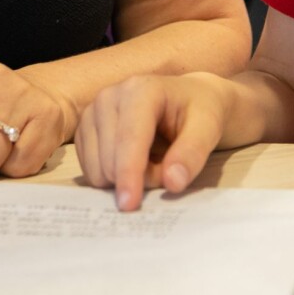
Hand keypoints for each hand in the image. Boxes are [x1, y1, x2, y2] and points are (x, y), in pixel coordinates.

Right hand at [76, 72, 237, 210]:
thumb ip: (193, 154)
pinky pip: (90, 170)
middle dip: (138, 178)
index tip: (130, 204)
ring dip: (124, 179)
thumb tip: (172, 182)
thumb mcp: (209, 128)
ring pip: (96, 168)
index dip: (128, 173)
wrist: (187, 98)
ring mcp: (92, 112)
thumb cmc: (199, 111)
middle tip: (166, 168)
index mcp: (141, 90)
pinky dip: (112, 177)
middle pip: (110, 158)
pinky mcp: (84, 129)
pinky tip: (132, 162)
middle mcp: (109, 96)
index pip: (129, 138)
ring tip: (151, 161)